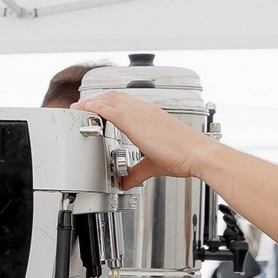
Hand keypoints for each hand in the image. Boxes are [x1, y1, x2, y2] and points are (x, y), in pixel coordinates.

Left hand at [73, 89, 214, 185]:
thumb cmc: (184, 156)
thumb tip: (126, 181)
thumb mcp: (153, 165)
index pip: (124, 103)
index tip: (96, 108)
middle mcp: (146, 111)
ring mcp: (141, 114)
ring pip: (110, 99)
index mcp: (151, 117)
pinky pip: (111, 109)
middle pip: (114, 96)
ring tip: (79, 107)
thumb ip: (137, 172)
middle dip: (95, 99)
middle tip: (81, 106)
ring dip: (92, 101)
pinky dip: (96, 107)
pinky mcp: (137, 122)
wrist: (198, 154)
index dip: (107, 103)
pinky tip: (86, 110)